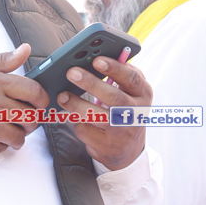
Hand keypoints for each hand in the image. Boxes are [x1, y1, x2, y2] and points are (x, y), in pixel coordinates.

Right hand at [0, 43, 47, 159]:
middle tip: (24, 118)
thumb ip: (0, 60)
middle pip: (31, 117)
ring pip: (20, 137)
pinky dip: (0, 145)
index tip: (39, 102)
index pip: (33, 91)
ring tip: (7, 129)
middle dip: (32, 120)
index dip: (42, 98)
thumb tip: (25, 51)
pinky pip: (2, 148)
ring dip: (18, 135)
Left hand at [56, 55, 151, 170]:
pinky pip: (87, 131)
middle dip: (91, 83)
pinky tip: (71, 116)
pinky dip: (76, 122)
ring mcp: (122, 131)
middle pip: (114, 97)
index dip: (114, 68)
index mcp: (142, 93)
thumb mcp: (129, 92)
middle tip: (72, 73)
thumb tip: (92, 56)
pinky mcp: (107, 145)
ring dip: (77, 104)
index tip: (97, 60)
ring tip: (63, 95)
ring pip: (97, 116)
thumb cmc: (124, 110)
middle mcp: (135, 113)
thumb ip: (118, 74)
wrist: (127, 148)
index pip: (131, 78)